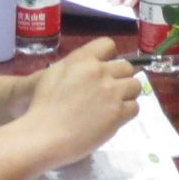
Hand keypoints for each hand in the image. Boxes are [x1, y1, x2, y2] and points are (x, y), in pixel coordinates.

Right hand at [13, 37, 142, 167]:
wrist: (44, 135)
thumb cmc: (43, 106)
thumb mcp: (54, 73)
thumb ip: (75, 65)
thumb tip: (89, 66)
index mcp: (83, 59)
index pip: (108, 44)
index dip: (109, 57)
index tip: (104, 69)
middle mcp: (100, 71)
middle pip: (126, 67)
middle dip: (120, 78)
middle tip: (109, 91)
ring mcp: (111, 92)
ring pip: (135, 86)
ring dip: (126, 95)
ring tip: (113, 105)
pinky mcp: (118, 113)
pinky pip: (134, 107)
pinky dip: (126, 112)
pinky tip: (113, 118)